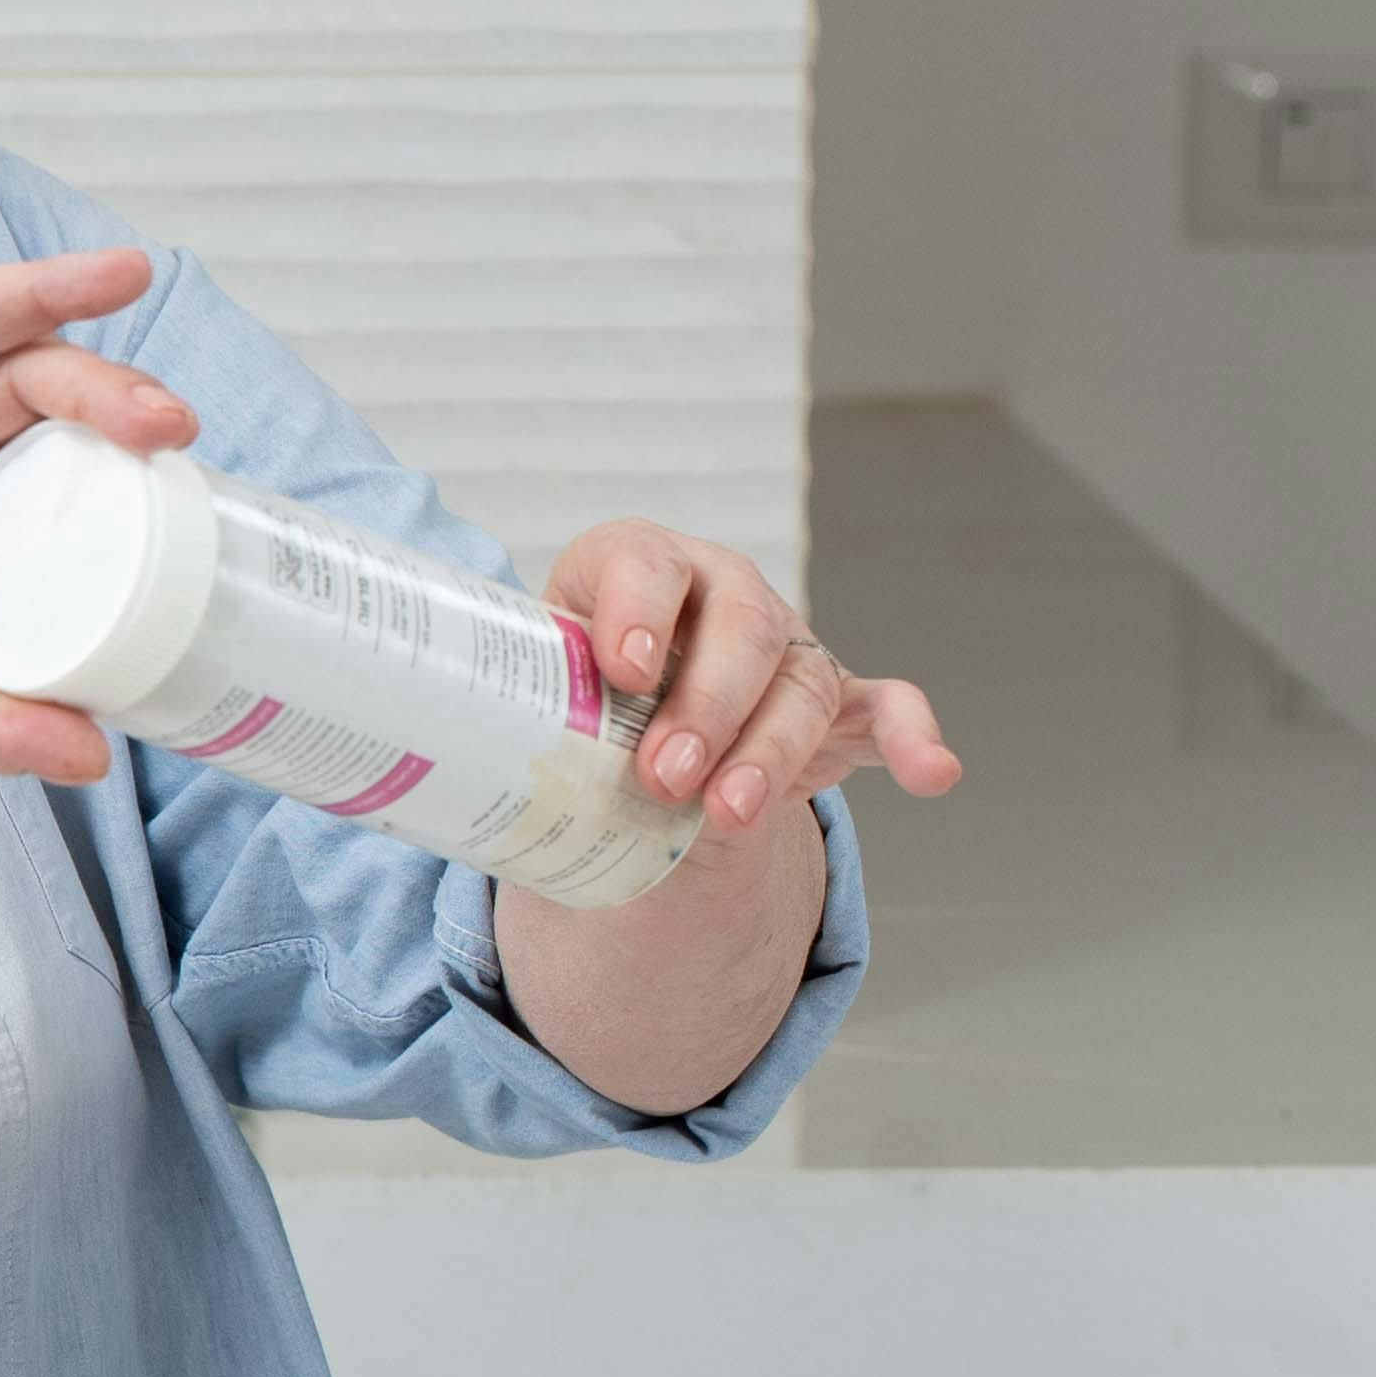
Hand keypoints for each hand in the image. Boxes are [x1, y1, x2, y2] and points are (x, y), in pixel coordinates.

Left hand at [545, 523, 963, 837]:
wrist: (627, 726)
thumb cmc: (568, 699)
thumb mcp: (531, 691)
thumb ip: (511, 709)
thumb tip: (443, 771)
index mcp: (635, 567)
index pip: (640, 562)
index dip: (635, 608)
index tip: (622, 669)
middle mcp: (719, 591)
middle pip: (736, 626)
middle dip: (705, 704)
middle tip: (665, 775)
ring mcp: (783, 643)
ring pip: (796, 683)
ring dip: (768, 751)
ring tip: (723, 814)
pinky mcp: (835, 701)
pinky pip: (886, 708)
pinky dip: (913, 737)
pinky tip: (932, 771)